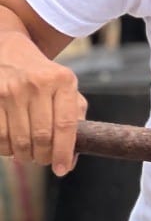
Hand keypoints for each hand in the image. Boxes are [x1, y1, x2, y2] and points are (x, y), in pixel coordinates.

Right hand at [0, 34, 85, 175]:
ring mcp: (9, 89)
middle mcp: (36, 84)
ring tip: (28, 155)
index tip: (62, 169)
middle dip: (43, 156)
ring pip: (17, 139)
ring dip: (23, 155)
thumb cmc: (45, 78)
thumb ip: (74, 118)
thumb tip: (72, 158)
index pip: (65, 125)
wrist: (11, 51)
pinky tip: (11, 147)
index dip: (64, 152)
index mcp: (63, 81)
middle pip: (41, 136)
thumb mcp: (67, 89)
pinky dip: (5, 148)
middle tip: (43, 161)